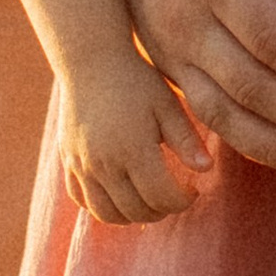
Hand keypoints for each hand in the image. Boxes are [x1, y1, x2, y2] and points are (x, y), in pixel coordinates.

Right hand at [60, 48, 214, 225]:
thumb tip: (206, 169)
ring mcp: (82, 165)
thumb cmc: (137, 80)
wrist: (91, 60)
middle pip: (136, 210)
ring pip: (106, 213)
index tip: (193, 189)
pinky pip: (82, 199)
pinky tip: (120, 195)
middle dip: (162, 210)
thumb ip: (186, 140)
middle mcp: (105, 163)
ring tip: (149, 200)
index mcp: (134, 150)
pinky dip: (102, 206)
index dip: (183, 201)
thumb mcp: (168, 105)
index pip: (162, 197)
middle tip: (174, 195)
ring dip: (132, 215)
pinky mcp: (68, 161)